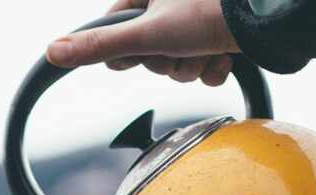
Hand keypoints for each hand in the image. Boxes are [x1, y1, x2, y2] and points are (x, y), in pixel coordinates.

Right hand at [46, 0, 238, 85]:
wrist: (263, 19)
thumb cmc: (208, 13)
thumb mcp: (146, 34)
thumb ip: (100, 46)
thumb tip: (53, 53)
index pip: (116, 31)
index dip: (130, 51)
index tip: (147, 49)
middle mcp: (169, 3)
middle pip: (148, 52)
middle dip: (167, 61)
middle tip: (182, 49)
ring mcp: (195, 19)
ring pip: (177, 62)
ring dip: (192, 66)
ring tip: (207, 50)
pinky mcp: (219, 34)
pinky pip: (204, 65)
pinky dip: (213, 67)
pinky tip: (224, 55)